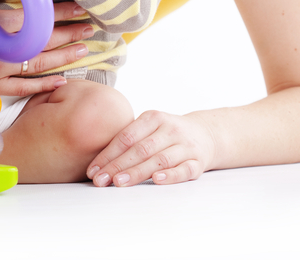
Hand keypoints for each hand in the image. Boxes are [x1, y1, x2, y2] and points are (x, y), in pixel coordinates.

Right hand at [0, 0, 91, 96]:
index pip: (40, 18)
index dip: (62, 12)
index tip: (79, 7)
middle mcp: (3, 49)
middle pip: (46, 41)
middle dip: (70, 33)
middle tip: (89, 28)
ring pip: (39, 66)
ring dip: (64, 58)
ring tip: (83, 50)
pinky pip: (23, 89)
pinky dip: (43, 86)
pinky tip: (61, 81)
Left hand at [86, 110, 216, 186]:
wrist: (206, 133)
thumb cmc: (166, 133)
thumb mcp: (149, 127)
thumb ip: (129, 139)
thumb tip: (98, 163)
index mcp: (153, 118)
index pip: (127, 137)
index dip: (108, 154)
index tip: (93, 170)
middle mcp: (170, 129)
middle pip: (140, 149)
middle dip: (118, 166)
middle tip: (101, 180)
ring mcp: (185, 145)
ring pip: (159, 160)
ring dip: (138, 172)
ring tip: (119, 182)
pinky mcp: (198, 162)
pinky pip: (184, 169)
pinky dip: (170, 176)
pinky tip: (156, 181)